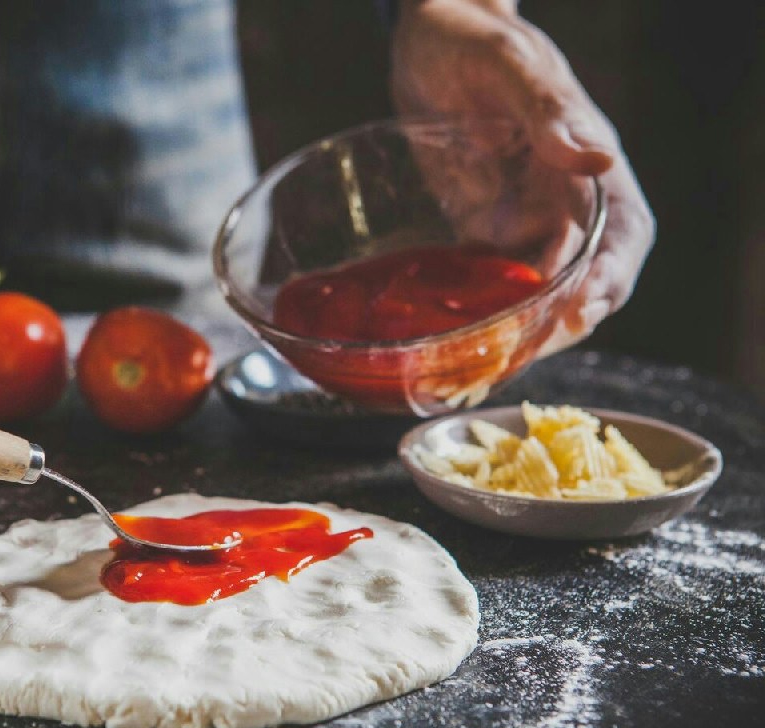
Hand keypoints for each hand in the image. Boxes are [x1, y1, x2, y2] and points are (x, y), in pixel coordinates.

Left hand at [391, 0, 654, 346]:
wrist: (425, 42)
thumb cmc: (473, 42)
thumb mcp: (510, 66)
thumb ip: (549, 111)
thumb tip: (596, 161)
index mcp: (589, 167)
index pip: (622, 238)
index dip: (608, 280)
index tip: (582, 311)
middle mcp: (563, 203)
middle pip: (583, 282)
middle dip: (560, 325)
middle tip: (518, 355)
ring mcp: (521, 221)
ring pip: (538, 294)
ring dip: (520, 332)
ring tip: (484, 366)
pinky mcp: (479, 231)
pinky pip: (490, 285)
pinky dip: (481, 317)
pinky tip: (453, 344)